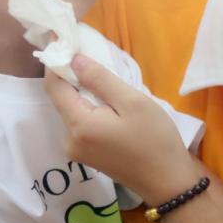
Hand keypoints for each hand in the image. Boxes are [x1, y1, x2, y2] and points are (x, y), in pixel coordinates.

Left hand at [44, 54, 196, 203]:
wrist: (169, 183)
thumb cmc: (155, 140)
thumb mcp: (132, 102)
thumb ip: (100, 79)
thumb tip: (73, 59)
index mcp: (78, 125)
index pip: (54, 87)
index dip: (56, 61)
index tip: (62, 40)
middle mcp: (69, 140)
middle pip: (61, 99)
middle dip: (70, 75)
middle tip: (85, 51)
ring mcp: (77, 150)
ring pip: (72, 110)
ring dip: (81, 91)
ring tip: (99, 73)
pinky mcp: (87, 155)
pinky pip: (81, 122)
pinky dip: (88, 107)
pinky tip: (106, 99)